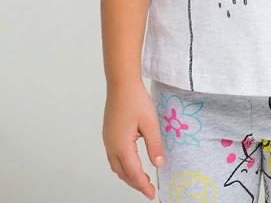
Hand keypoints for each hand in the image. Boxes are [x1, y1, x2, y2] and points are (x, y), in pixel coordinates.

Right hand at [103, 79, 164, 199]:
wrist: (121, 83)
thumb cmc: (136, 100)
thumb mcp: (150, 123)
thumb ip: (154, 145)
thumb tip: (158, 164)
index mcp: (122, 146)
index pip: (133, 173)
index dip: (143, 186)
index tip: (152, 194)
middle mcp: (111, 146)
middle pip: (122, 173)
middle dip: (135, 183)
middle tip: (149, 188)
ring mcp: (108, 140)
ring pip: (116, 166)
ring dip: (128, 175)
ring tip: (142, 178)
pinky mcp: (108, 134)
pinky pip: (114, 157)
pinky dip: (123, 165)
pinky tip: (132, 162)